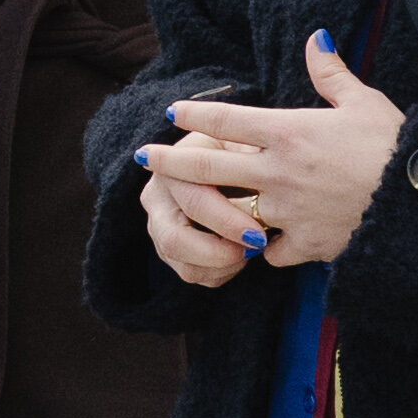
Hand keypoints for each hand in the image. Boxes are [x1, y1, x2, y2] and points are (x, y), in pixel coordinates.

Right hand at [134, 147, 270, 292]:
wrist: (231, 160)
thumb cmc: (244, 149)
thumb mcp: (247, 144)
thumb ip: (250, 161)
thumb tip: (262, 190)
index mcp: (170, 166)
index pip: (193, 202)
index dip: (226, 223)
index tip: (259, 235)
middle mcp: (155, 197)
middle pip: (175, 240)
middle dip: (219, 252)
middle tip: (255, 248)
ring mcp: (157, 226)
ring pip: (183, 265)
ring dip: (223, 265)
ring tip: (252, 249)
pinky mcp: (167, 249)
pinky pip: (193, 273)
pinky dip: (222, 272)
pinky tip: (242, 253)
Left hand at [141, 36, 414, 277]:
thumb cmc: (396, 146)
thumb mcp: (364, 101)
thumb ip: (331, 73)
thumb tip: (316, 36)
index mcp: (289, 131)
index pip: (227, 119)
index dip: (194, 113)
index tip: (170, 112)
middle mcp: (278, 171)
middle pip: (209, 164)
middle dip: (171, 160)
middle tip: (144, 157)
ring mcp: (287, 211)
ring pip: (233, 211)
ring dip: (217, 209)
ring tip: (194, 206)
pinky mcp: (304, 245)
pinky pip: (270, 251)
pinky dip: (265, 248)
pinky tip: (260, 245)